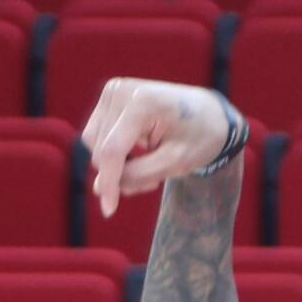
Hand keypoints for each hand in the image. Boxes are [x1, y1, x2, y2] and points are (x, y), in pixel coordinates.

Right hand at [82, 78, 242, 216]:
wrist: (207, 112)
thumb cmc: (198, 137)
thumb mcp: (175, 163)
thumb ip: (137, 176)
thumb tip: (97, 188)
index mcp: (142, 102)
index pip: (112, 150)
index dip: (109, 183)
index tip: (109, 211)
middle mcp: (121, 90)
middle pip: (100, 150)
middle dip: (121, 173)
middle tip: (154, 180)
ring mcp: (113, 90)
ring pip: (94, 144)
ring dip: (116, 164)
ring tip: (149, 166)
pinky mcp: (110, 96)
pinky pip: (97, 135)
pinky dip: (114, 152)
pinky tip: (138, 154)